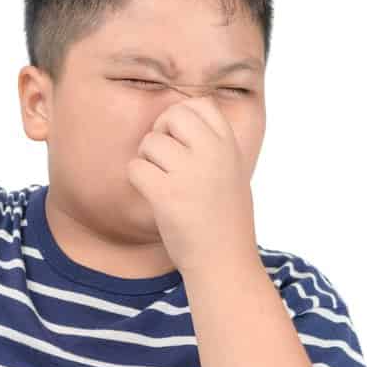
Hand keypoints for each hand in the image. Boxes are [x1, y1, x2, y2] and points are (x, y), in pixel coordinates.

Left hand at [126, 95, 257, 276]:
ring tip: (164, 185)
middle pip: (172, 115)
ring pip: (149, 143)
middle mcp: (213, 153)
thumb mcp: (231, 171)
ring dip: (148, 162)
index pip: (200, 104)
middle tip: (165, 160)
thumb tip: (178, 117)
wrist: (224, 262)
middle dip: (161, 133)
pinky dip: (138, 181)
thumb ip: (211, 144)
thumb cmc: (223, 219)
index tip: (182, 142)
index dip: (182, 119)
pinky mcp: (167, 194)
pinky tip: (153, 197)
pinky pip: (135, 168)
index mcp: (229, 146)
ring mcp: (190, 172)